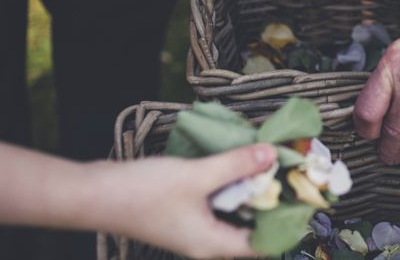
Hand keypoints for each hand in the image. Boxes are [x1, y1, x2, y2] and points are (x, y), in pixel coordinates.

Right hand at [98, 144, 277, 258]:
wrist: (96, 194)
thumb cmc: (146, 192)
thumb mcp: (196, 176)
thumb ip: (235, 165)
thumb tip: (273, 154)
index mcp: (214, 244)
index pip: (262, 244)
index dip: (285, 223)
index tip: (303, 196)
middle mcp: (207, 242)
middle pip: (250, 225)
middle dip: (270, 199)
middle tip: (289, 170)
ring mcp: (194, 227)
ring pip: (233, 210)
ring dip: (249, 187)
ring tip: (267, 160)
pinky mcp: (183, 212)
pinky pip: (217, 200)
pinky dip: (229, 183)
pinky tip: (235, 161)